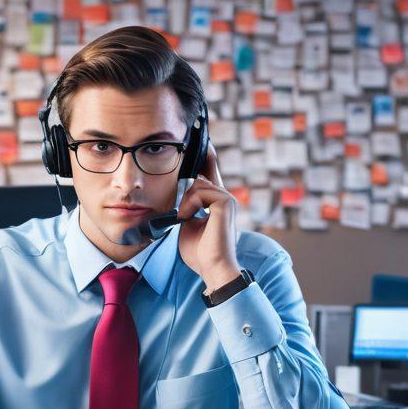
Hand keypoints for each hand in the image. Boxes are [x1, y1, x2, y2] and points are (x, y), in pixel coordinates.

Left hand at [177, 142, 241, 292]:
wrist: (212, 269)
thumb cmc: (200, 253)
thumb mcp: (188, 226)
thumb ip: (186, 209)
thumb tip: (180, 199)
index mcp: (217, 203)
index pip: (210, 173)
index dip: (205, 157)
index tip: (199, 140)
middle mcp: (225, 198)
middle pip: (198, 178)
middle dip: (185, 194)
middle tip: (182, 215)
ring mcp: (227, 199)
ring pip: (197, 184)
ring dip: (185, 202)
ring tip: (185, 219)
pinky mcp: (225, 203)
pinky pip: (200, 191)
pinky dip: (189, 204)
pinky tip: (189, 218)